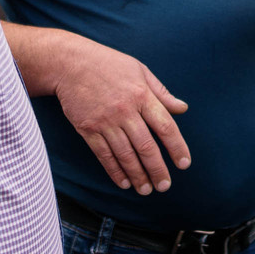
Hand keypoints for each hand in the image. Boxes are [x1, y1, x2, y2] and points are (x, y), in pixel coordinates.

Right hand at [51, 40, 190, 195]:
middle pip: (146, 146)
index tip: (184, 164)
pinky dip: (114, 170)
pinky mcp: (88, 129)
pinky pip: (104, 154)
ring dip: (137, 175)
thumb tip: (182, 108)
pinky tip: (124, 182)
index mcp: (142, 95)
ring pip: (125, 155)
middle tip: (164, 186)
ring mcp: (105, 121)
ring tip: (145, 189)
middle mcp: (125, 111)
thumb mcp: (140, 70)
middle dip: (157, 169)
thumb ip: (162, 92)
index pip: (165, 126)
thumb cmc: (109, 64)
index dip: (177, 147)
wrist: (70, 64)